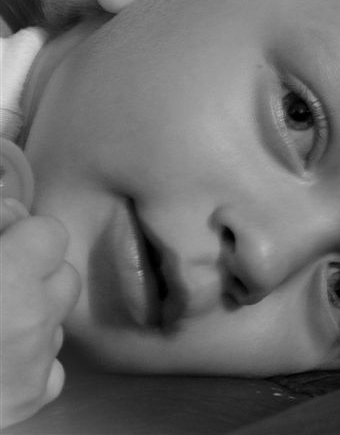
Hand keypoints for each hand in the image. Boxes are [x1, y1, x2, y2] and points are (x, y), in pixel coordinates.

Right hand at [1, 200, 80, 427]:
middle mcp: (32, 318)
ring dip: (33, 315)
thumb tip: (11, 213)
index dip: (24, 237)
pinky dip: (28, 359)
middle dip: (34, 274)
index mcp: (7, 276)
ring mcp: (35, 361)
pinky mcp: (32, 397)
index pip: (51, 234)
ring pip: (57, 318)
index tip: (3, 246)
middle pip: (63, 275)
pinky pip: (50, 363)